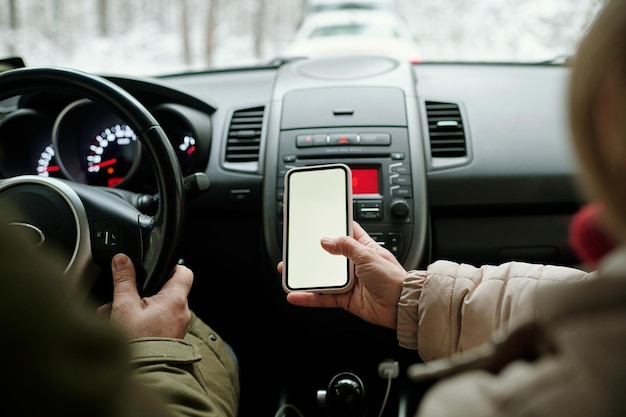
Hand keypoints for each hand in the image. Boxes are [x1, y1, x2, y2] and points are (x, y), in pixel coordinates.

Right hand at [98, 253, 192, 338]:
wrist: (143, 375)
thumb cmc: (137, 344)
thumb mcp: (124, 307)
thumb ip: (124, 280)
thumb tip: (122, 260)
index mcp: (175, 300)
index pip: (183, 272)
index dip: (169, 267)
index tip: (153, 269)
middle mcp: (181, 312)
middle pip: (165, 290)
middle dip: (141, 291)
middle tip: (122, 298)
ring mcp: (177, 326)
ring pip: (158, 307)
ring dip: (137, 307)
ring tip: (114, 315)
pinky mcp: (170, 337)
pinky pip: (158, 321)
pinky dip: (142, 320)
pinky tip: (122, 326)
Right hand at [277, 221, 406, 328]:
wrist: (401, 306)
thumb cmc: (393, 278)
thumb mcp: (368, 255)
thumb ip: (346, 246)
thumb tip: (326, 240)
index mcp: (364, 248)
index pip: (346, 232)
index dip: (333, 226)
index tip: (317, 221)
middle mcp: (355, 264)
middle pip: (328, 256)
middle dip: (312, 254)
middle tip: (295, 249)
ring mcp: (349, 282)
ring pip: (322, 278)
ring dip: (305, 276)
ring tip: (287, 271)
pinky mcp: (345, 299)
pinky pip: (323, 297)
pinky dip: (309, 297)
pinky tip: (296, 295)